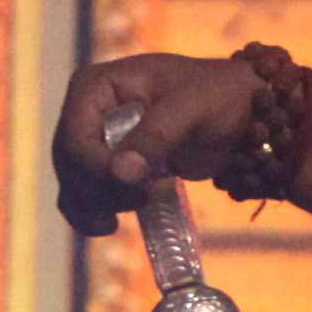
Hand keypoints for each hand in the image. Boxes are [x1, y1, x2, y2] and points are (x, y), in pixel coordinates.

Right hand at [53, 50, 262, 237]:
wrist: (241, 112)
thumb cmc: (219, 96)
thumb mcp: (192, 108)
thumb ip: (156, 136)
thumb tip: (120, 173)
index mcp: (97, 85)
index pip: (74, 136)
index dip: (95, 168)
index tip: (134, 186)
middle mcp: (87, 110)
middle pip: (70, 163)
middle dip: (100, 189)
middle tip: (142, 199)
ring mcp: (95, 139)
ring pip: (73, 182)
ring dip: (96, 205)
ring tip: (134, 210)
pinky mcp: (108, 166)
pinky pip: (83, 195)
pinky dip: (91, 213)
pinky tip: (108, 226)